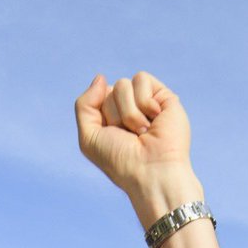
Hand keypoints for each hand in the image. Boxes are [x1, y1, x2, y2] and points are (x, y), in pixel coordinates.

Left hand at [75, 72, 200, 223]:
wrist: (150, 169)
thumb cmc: (119, 160)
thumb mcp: (89, 137)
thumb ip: (84, 105)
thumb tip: (101, 77)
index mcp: (108, 118)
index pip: (96, 98)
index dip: (100, 117)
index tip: (111, 136)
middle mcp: (126, 108)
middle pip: (109, 91)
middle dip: (114, 116)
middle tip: (128, 136)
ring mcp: (145, 101)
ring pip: (123, 84)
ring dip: (128, 112)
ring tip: (141, 131)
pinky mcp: (163, 96)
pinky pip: (141, 79)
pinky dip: (143, 101)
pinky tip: (154, 118)